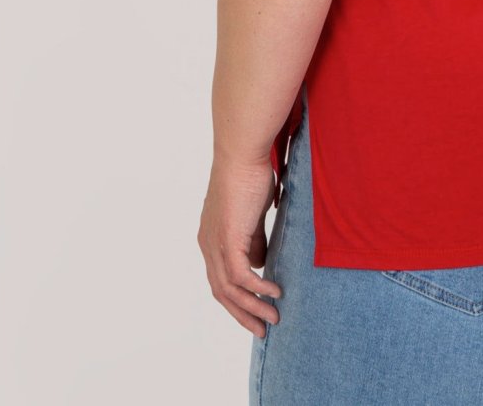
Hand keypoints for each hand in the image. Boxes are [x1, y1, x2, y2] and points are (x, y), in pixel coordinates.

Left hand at [198, 154, 282, 337]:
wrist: (242, 153)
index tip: (256, 310)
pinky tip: (275, 292)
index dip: (237, 299)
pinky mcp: (228, 239)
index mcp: (211, 237)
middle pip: (222, 292)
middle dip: (243, 313)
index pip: (220, 279)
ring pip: (230, 290)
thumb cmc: (249, 174)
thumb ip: (254, 238)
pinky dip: (258, 289)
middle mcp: (208, 244)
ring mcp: (215, 243)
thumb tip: (260, 262)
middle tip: (262, 329)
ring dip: (253, 307)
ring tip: (273, 318)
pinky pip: (240, 276)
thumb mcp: (252, 213)